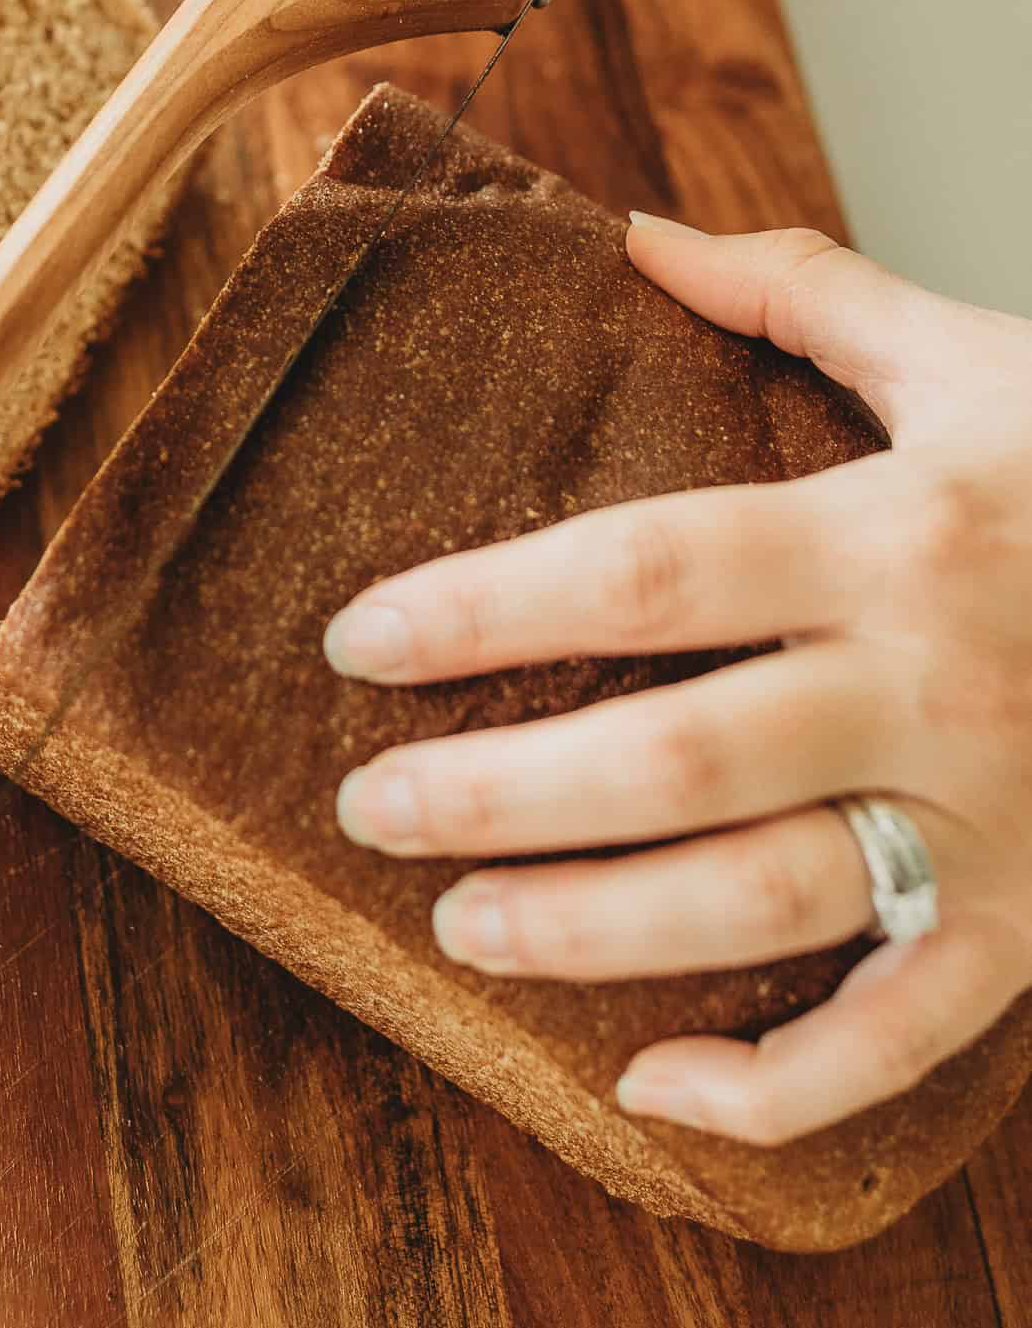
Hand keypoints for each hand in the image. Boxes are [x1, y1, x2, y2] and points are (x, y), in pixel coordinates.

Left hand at [323, 217, 1031, 1143]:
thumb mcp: (980, 359)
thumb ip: (806, 297)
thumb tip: (639, 237)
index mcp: (900, 531)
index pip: (645, 572)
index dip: (484, 608)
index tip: (359, 638)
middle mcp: (939, 682)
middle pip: (675, 757)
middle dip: (498, 791)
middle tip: (367, 807)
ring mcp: (996, 818)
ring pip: (764, 902)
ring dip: (589, 930)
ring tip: (457, 927)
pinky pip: (905, 1037)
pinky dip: (778, 1086)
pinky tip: (650, 1091)